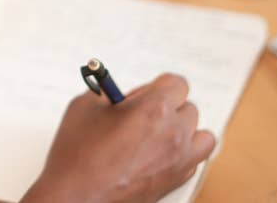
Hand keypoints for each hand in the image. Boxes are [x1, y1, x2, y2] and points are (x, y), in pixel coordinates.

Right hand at [20, 74, 215, 202]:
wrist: (75, 197)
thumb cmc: (77, 157)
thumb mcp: (84, 107)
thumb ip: (107, 92)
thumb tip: (117, 92)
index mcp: (154, 108)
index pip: (177, 83)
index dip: (159, 86)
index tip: (146, 93)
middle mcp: (173, 133)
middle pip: (188, 108)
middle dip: (167, 108)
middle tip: (141, 115)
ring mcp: (179, 159)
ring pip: (201, 135)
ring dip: (184, 131)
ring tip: (159, 134)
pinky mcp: (176, 181)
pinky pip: (195, 160)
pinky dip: (182, 154)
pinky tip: (158, 154)